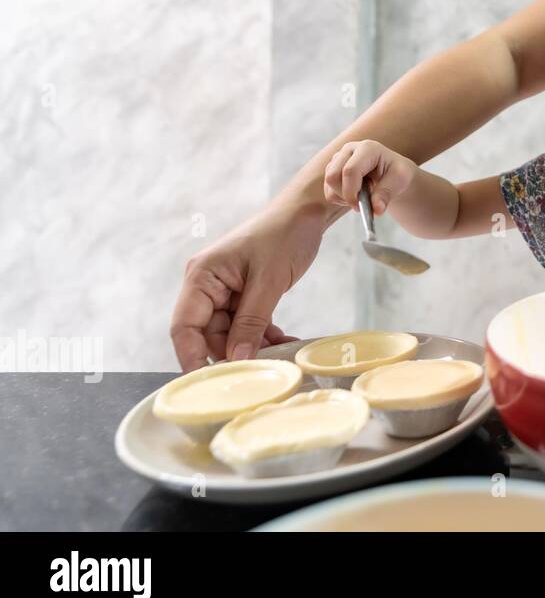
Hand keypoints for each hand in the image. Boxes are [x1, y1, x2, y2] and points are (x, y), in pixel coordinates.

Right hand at [170, 198, 318, 371]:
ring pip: (230, 333)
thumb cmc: (285, 234)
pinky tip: (285, 343)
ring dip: (253, 347)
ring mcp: (225, 289)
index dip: (191, 358)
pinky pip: (247, 324)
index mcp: (202, 276)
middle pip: (208, 334)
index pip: (184, 327)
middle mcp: (207, 284)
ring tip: (279, 356)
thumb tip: (238, 359)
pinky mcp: (244, 293)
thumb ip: (251, 323)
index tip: (205, 385)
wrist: (306, 212)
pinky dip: (264, 335)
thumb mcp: (269, 281)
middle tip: (256, 373)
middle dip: (231, 354)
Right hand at [323, 140, 416, 215]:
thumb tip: (377, 209)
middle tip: (360, 206)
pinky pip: (328, 189)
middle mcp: (349, 150)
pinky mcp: (332, 168)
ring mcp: (338, 158)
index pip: (350, 171)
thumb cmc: (397, 173)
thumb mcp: (400, 181)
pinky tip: (355, 194)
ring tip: (362, 196)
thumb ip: (386, 194)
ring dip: (343, 197)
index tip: (359, 207)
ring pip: (329, 184)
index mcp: (367, 149)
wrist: (391, 172)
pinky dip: (339, 198)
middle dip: (345, 195)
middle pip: (333, 176)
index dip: (351, 192)